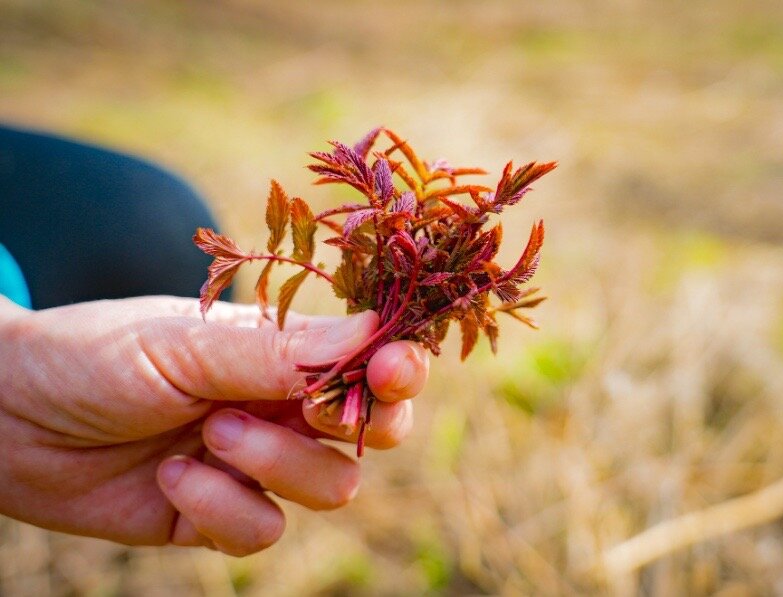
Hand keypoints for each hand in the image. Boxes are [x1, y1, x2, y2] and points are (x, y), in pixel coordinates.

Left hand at [0, 295, 428, 555]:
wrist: (12, 415)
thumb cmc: (99, 354)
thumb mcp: (188, 342)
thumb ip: (282, 351)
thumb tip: (377, 334)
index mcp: (285, 352)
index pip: (371, 362)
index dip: (397, 370)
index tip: (394, 371)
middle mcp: (282, 407)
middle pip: (371, 433)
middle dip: (356, 427)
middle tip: (307, 410)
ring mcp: (255, 464)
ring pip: (329, 486)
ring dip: (271, 462)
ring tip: (208, 432)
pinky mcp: (218, 515)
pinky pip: (261, 531)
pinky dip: (219, 506)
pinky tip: (170, 476)